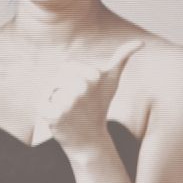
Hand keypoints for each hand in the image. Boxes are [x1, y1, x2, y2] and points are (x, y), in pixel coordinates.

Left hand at [35, 40, 141, 154]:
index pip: (65, 67)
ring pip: (49, 90)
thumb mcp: (112, 80)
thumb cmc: (100, 106)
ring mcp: (69, 102)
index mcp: (94, 75)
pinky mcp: (55, 115)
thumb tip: (141, 42)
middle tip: (76, 105)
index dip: (71, 80)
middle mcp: (82, 87)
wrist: (90, 140)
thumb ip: (122, 58)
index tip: (85, 94)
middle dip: (61, 90)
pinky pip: (41, 103)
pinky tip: (60, 121)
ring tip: (69, 112)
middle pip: (56, 78)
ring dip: (54, 100)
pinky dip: (45, 111)